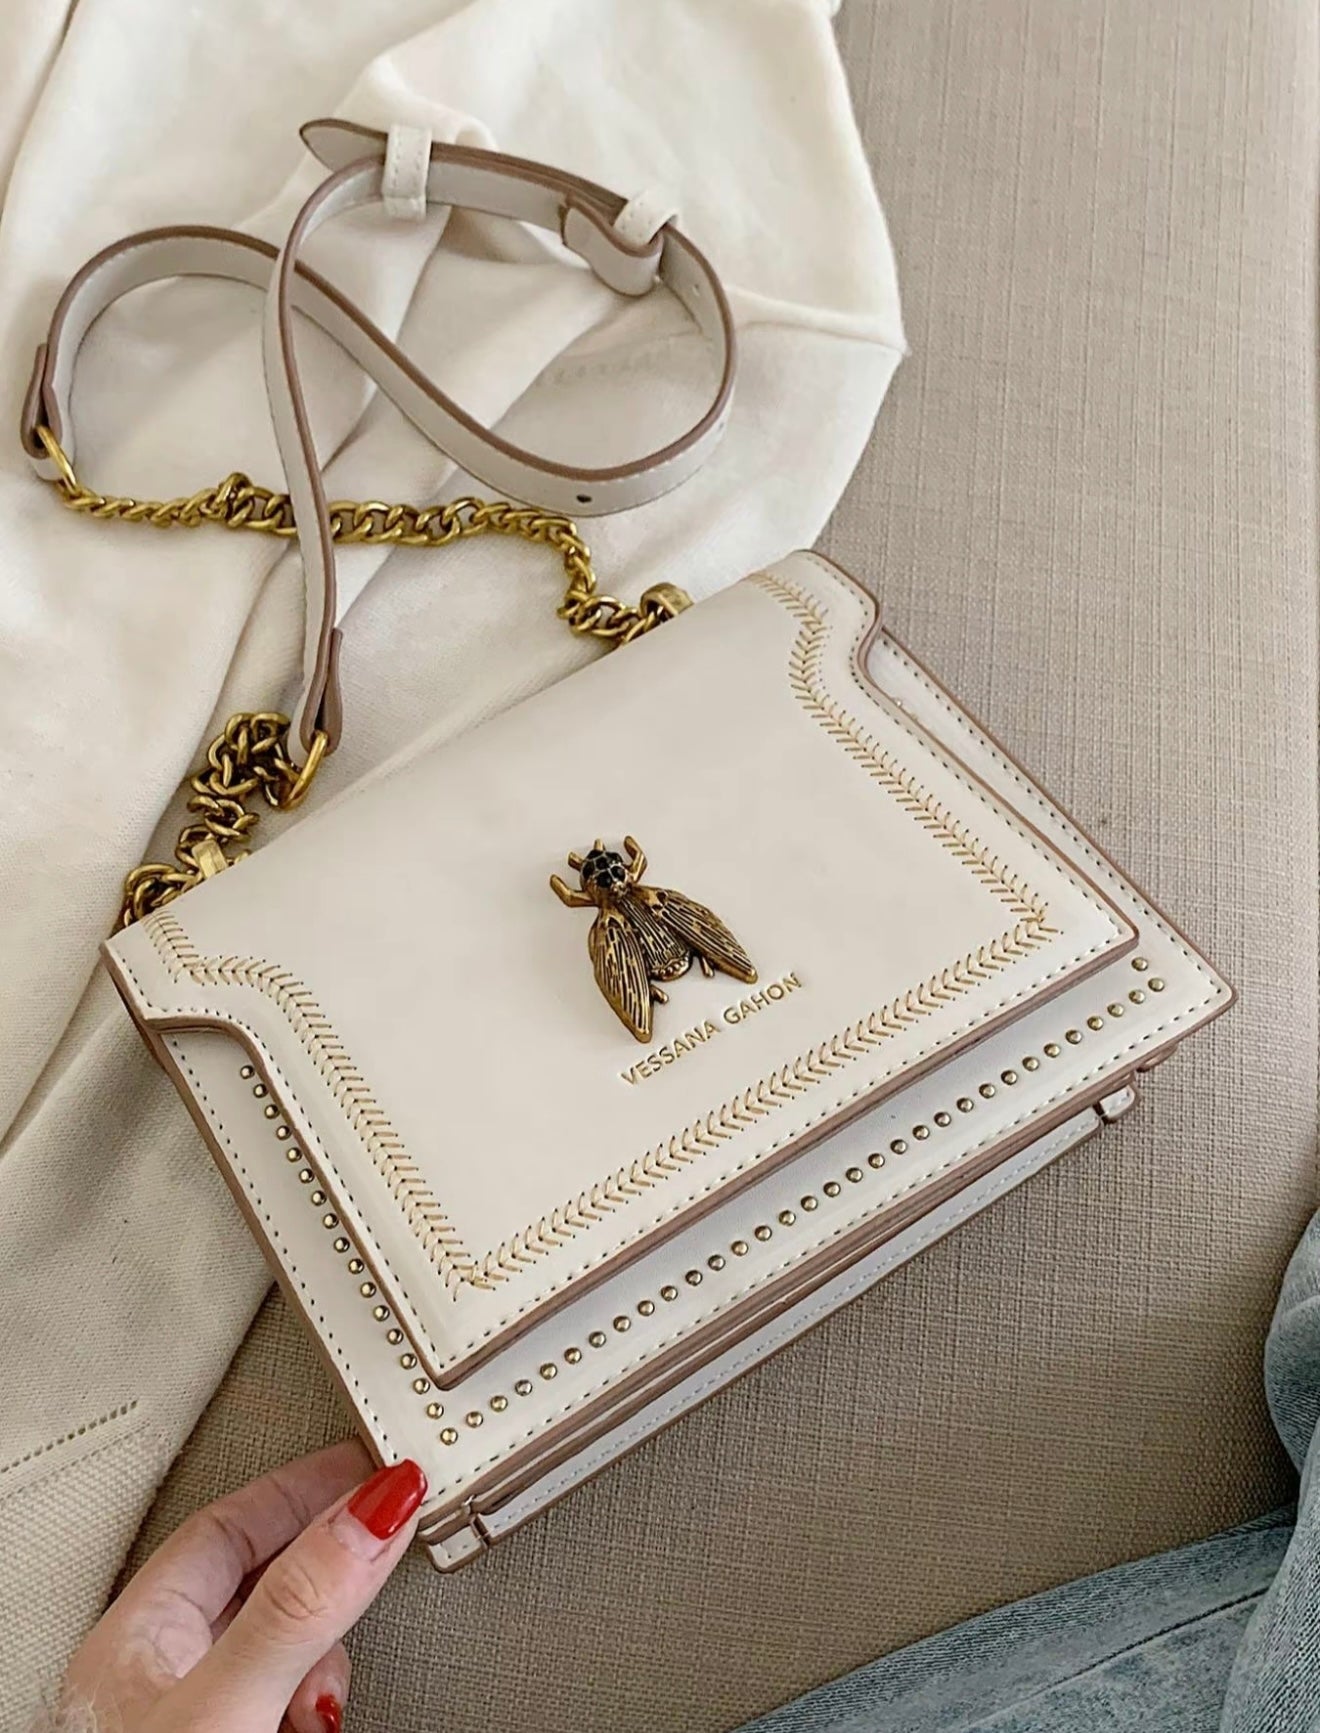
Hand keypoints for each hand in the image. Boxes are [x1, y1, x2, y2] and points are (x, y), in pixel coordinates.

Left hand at [56, 1441, 425, 1732]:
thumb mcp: (228, 1700)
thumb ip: (297, 1607)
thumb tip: (372, 1509)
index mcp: (135, 1639)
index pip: (229, 1522)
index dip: (305, 1487)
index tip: (374, 1467)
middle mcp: (159, 1678)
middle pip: (263, 1579)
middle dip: (330, 1570)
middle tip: (388, 1546)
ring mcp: (194, 1717)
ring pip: (281, 1645)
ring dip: (327, 1651)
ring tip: (331, 1691)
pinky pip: (284, 1698)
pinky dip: (320, 1699)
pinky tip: (325, 1719)